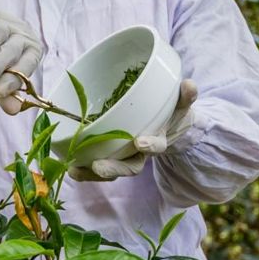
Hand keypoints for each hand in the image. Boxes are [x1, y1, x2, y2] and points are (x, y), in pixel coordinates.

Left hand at [66, 80, 198, 181]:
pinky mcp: (109, 154)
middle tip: (99, 167)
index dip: (150, 146)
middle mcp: (140, 153)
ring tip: (75, 170)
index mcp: (158, 139)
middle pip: (129, 167)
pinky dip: (83, 169)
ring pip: (110, 169)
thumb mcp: (181, 103)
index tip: (140, 142)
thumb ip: (186, 96)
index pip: (156, 146)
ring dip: (92, 173)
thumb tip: (190, 86)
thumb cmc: (172, 112)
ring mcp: (124, 156)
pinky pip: (96, 165)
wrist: (167, 125)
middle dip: (113, 168)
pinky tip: (68, 166)